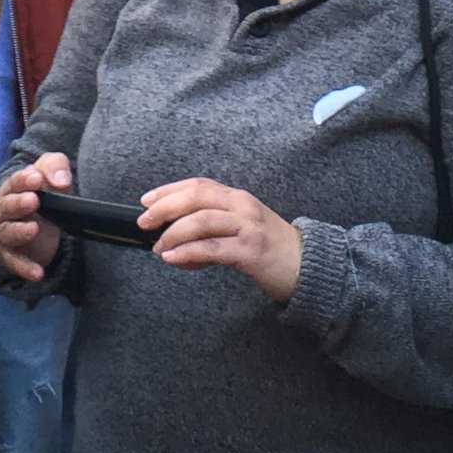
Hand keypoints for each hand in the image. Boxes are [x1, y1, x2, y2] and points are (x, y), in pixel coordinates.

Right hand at [0, 153, 70, 284]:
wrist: (45, 224)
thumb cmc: (44, 193)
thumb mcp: (52, 172)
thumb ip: (55, 167)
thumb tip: (60, 181)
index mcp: (12, 189)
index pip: (14, 182)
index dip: (24, 180)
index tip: (37, 178)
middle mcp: (3, 211)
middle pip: (6, 206)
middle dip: (18, 203)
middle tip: (33, 200)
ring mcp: (4, 234)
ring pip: (6, 233)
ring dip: (18, 231)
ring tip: (34, 229)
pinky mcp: (11, 256)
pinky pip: (14, 262)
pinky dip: (24, 267)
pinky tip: (38, 272)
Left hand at [139, 179, 302, 303]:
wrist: (308, 267)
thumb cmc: (272, 249)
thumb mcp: (243, 227)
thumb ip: (214, 226)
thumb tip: (175, 235)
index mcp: (238, 198)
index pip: (198, 185)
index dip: (170, 190)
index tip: (147, 200)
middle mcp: (243, 207)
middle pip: (196, 197)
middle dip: (165, 208)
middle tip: (144, 222)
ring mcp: (248, 228)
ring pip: (201, 221)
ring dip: (173, 234)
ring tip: (159, 248)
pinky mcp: (251, 252)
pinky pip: (212, 248)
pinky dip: (188, 252)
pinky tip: (174, 258)